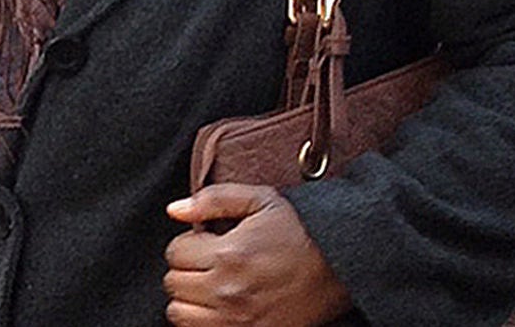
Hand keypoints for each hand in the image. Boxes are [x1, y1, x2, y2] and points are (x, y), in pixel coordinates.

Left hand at [163, 184, 351, 325]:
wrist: (341, 265)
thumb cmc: (300, 229)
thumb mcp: (260, 199)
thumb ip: (212, 199)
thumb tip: (174, 210)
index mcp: (228, 254)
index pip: (174, 253)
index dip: (187, 244)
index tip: (205, 243)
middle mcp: (228, 291)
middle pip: (173, 284)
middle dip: (186, 269)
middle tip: (208, 263)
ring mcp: (237, 320)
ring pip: (179, 314)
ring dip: (189, 299)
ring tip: (210, 285)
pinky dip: (203, 320)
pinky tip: (219, 306)